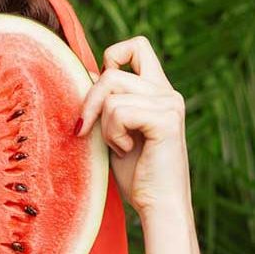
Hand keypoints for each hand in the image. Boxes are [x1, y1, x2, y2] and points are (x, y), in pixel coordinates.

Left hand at [75, 36, 191, 217]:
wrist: (156, 206)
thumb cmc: (135, 174)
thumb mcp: (111, 131)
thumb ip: (104, 103)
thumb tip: (85, 72)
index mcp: (156, 90)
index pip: (136, 47)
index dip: (110, 60)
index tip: (98, 97)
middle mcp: (166, 91)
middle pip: (111, 71)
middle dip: (89, 102)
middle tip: (85, 130)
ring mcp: (169, 103)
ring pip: (111, 94)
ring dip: (104, 126)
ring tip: (119, 146)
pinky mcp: (166, 118)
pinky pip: (119, 112)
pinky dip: (113, 134)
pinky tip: (127, 150)